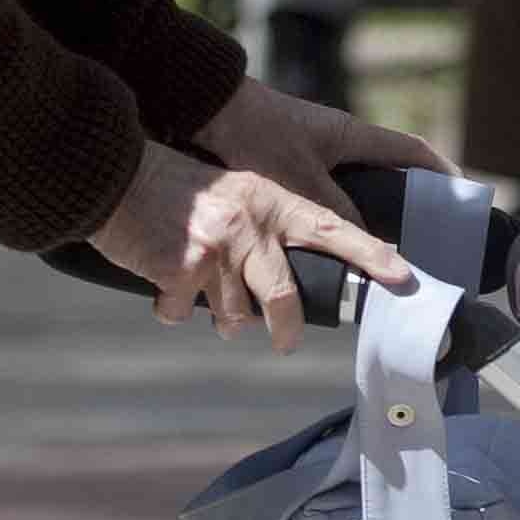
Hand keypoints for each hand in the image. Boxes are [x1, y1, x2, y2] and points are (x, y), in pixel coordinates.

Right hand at [91, 141, 415, 349]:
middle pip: (283, 298)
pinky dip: (172, 309)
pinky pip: (182, 313)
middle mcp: (250, 225)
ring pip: (232, 315)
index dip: (369, 254)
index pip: (332, 229)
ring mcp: (215, 249)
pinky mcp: (180, 269)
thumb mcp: (236, 193)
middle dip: (285, 330)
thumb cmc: (178, 189)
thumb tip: (283, 280)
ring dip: (221, 319)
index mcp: (271, 201)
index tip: (401, 277)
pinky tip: (164, 288)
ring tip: (208, 302)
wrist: (118, 176)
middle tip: (286, 342)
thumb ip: (266, 227)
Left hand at [197, 74, 451, 222]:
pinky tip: (330, 238)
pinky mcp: (292, 160)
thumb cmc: (257, 137)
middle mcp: (340, 140)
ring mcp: (316, 149)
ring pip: (356, 184)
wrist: (209, 112)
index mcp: (352, 135)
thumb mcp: (300, 181)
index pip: (412, 152)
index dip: (440, 173)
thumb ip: (334, 210)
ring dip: (367, 210)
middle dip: (407, 200)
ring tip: (378, 246)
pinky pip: (328, 190)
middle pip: (389, 171)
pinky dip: (336, 212)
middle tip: (421, 234)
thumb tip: (367, 241)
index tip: (461, 195)